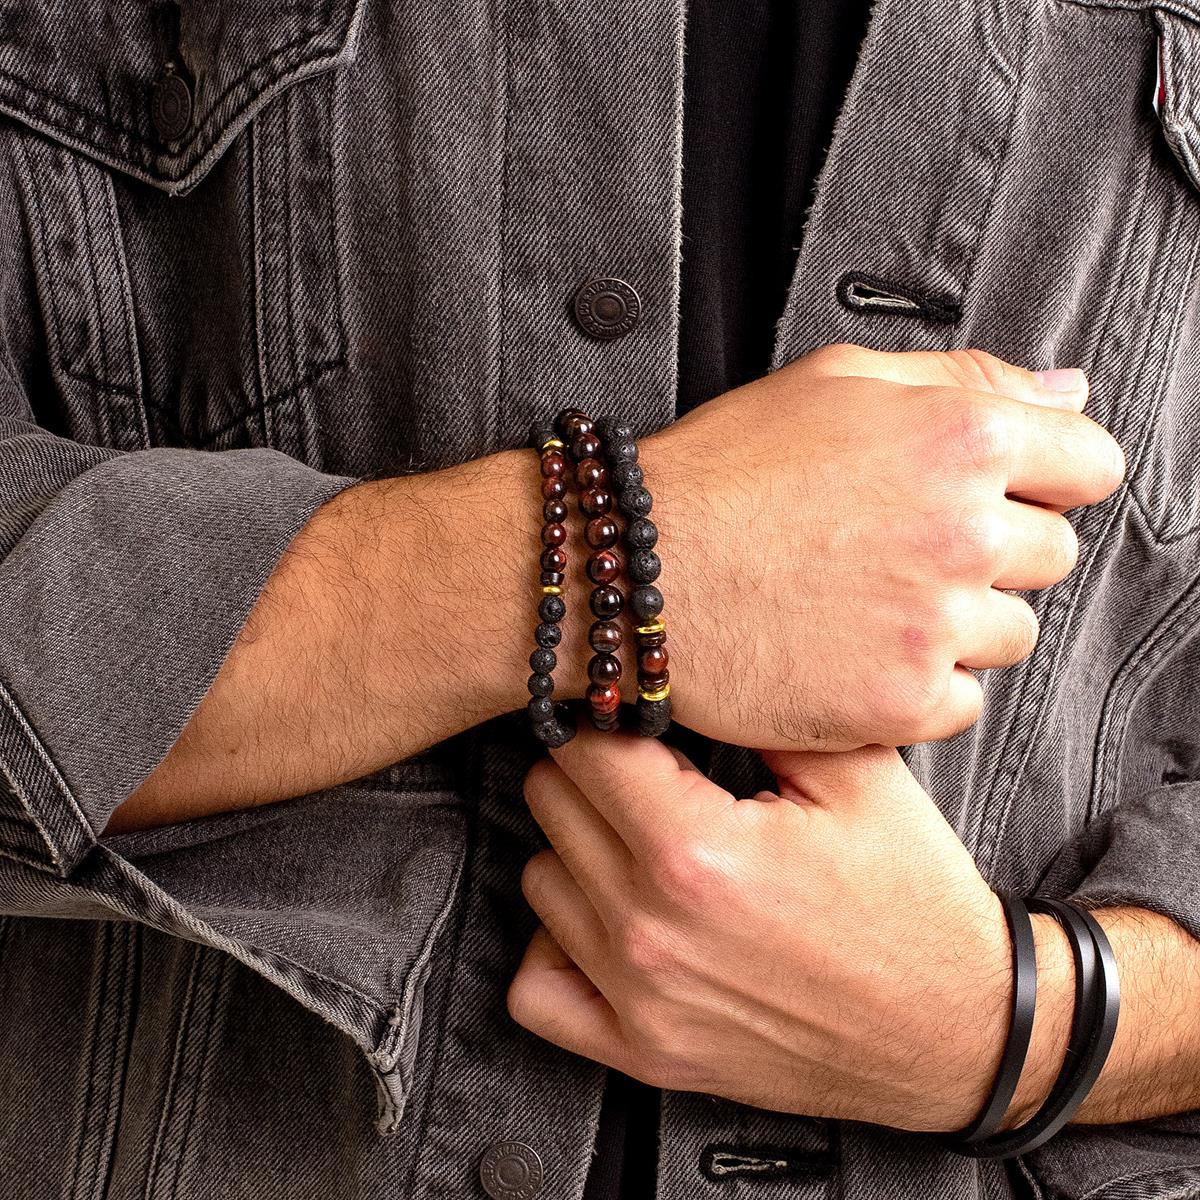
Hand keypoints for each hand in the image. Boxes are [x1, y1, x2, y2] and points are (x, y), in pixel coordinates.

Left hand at [508, 728, 1018, 1132]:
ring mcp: (640, 1001)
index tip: (641, 713)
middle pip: (549, 803)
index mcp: (698, 850)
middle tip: (645, 768)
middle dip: (592, 770)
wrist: (956, 1027)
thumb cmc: (910, 895)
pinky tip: (604, 918)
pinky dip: (555, 946)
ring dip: (577, 849)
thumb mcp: (856, 774)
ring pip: (538, 880)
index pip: (584, 746)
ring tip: (639, 839)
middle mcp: (651, 929)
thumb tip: (681, 665)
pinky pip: (534, 990)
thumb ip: (760, 710)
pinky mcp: (644, 1054)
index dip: (613, 714)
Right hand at [640, 346, 1125, 749]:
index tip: (1002, 493)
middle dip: (992, 551)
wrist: (630, 570)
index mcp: (959, 437)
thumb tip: (1068, 394)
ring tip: (867, 603)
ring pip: (1010, 634)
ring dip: (956, 623)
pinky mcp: (901, 702)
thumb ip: (965, 379)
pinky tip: (855, 653)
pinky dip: (919, 687)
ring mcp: (933, 625)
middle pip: (1051, 554)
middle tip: (900, 548)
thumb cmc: (720, 472)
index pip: (1090, 464)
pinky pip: (962, 702)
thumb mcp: (834, 381)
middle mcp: (963, 532)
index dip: (1045, 477)